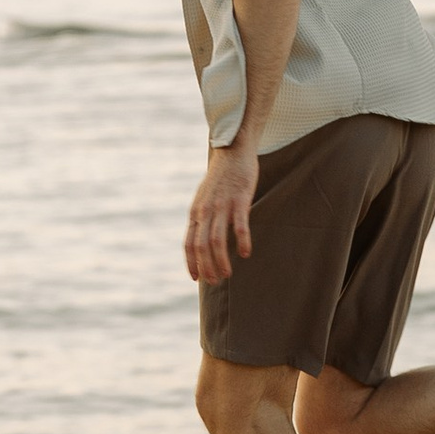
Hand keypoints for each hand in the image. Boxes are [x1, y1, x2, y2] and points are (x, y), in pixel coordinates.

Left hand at [184, 144, 259, 286]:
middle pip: (201, 246)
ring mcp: (222, 206)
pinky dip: (242, 241)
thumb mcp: (205, 199)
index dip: (191, 263)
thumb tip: (202, 240)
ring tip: (228, 275)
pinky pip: (240, 225)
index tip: (197, 279)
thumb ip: (203, 218)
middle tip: (216, 281)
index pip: (188, 244)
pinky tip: (246, 253)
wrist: (232, 151)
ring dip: (221, 261)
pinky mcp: (239, 200)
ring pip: (217, 241)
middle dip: (207, 267)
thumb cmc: (221, 179)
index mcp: (195, 212)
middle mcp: (205, 211)